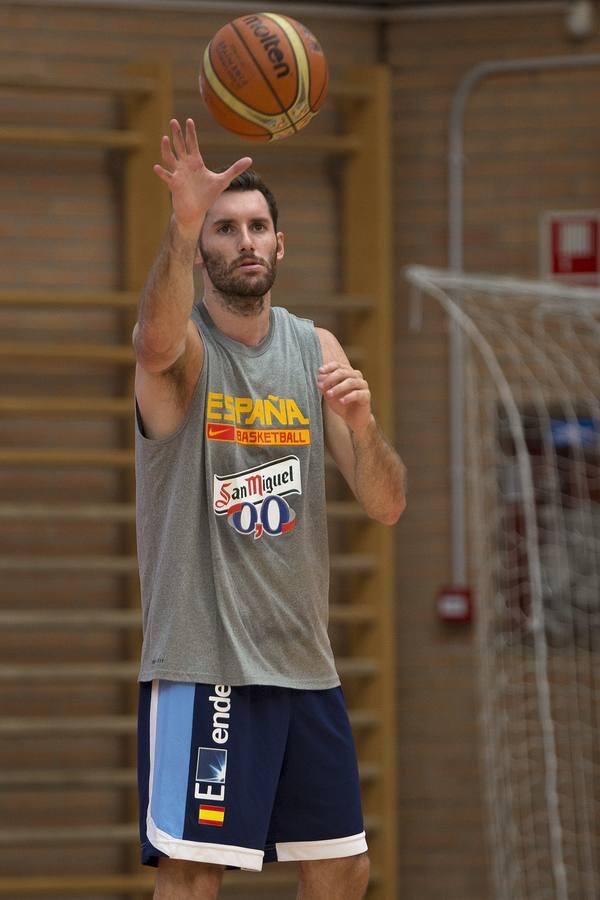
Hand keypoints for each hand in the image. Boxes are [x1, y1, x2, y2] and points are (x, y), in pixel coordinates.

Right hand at [153, 118, 251, 236]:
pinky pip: (167, 177)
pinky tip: (157, 167)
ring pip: (171, 158)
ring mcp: (178, 174)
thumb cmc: (207, 195)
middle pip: (180, 146)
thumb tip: (250, 159)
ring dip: (167, 149)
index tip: (189, 120)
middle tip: (174, 121)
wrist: (196, 211)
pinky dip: (162, 172)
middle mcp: (185, 165)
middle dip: (177, 134)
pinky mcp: (174, 185)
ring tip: (164, 138)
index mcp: (196, 162)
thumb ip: (235, 169)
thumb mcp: (223, 181)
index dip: (191, 132)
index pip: (193, 144)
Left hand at [317, 361, 374, 436]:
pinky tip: (341, 401)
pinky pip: (358, 394)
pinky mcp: (366, 395)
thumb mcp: (329, 395)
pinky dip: (348, 397)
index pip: (338, 366)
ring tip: (329, 395)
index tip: (320, 371)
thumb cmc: (341, 404)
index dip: (329, 367)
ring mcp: (363, 385)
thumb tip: (319, 378)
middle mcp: (356, 376)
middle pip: (344, 372)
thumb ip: (325, 387)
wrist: (353, 419)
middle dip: (331, 378)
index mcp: (347, 373)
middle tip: (322, 386)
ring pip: (351, 382)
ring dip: (338, 388)